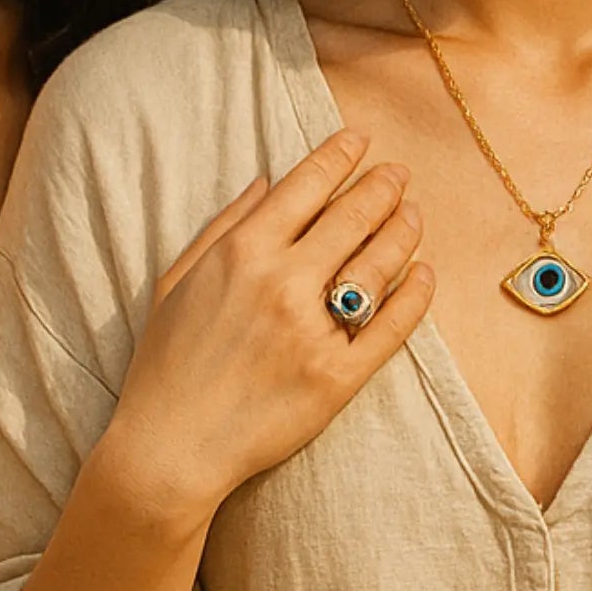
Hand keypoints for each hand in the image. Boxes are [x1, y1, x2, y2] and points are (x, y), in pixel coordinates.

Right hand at [92, 130, 433, 523]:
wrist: (171, 449)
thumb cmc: (167, 365)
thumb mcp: (176, 282)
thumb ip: (223, 225)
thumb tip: (266, 180)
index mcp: (242, 253)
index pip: (307, 186)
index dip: (340, 156)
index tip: (361, 141)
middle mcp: (282, 283)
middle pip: (353, 216)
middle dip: (383, 186)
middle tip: (399, 174)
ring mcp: (313, 331)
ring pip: (380, 264)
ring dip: (403, 231)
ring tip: (414, 214)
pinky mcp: (338, 377)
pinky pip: (393, 325)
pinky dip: (416, 294)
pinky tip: (425, 273)